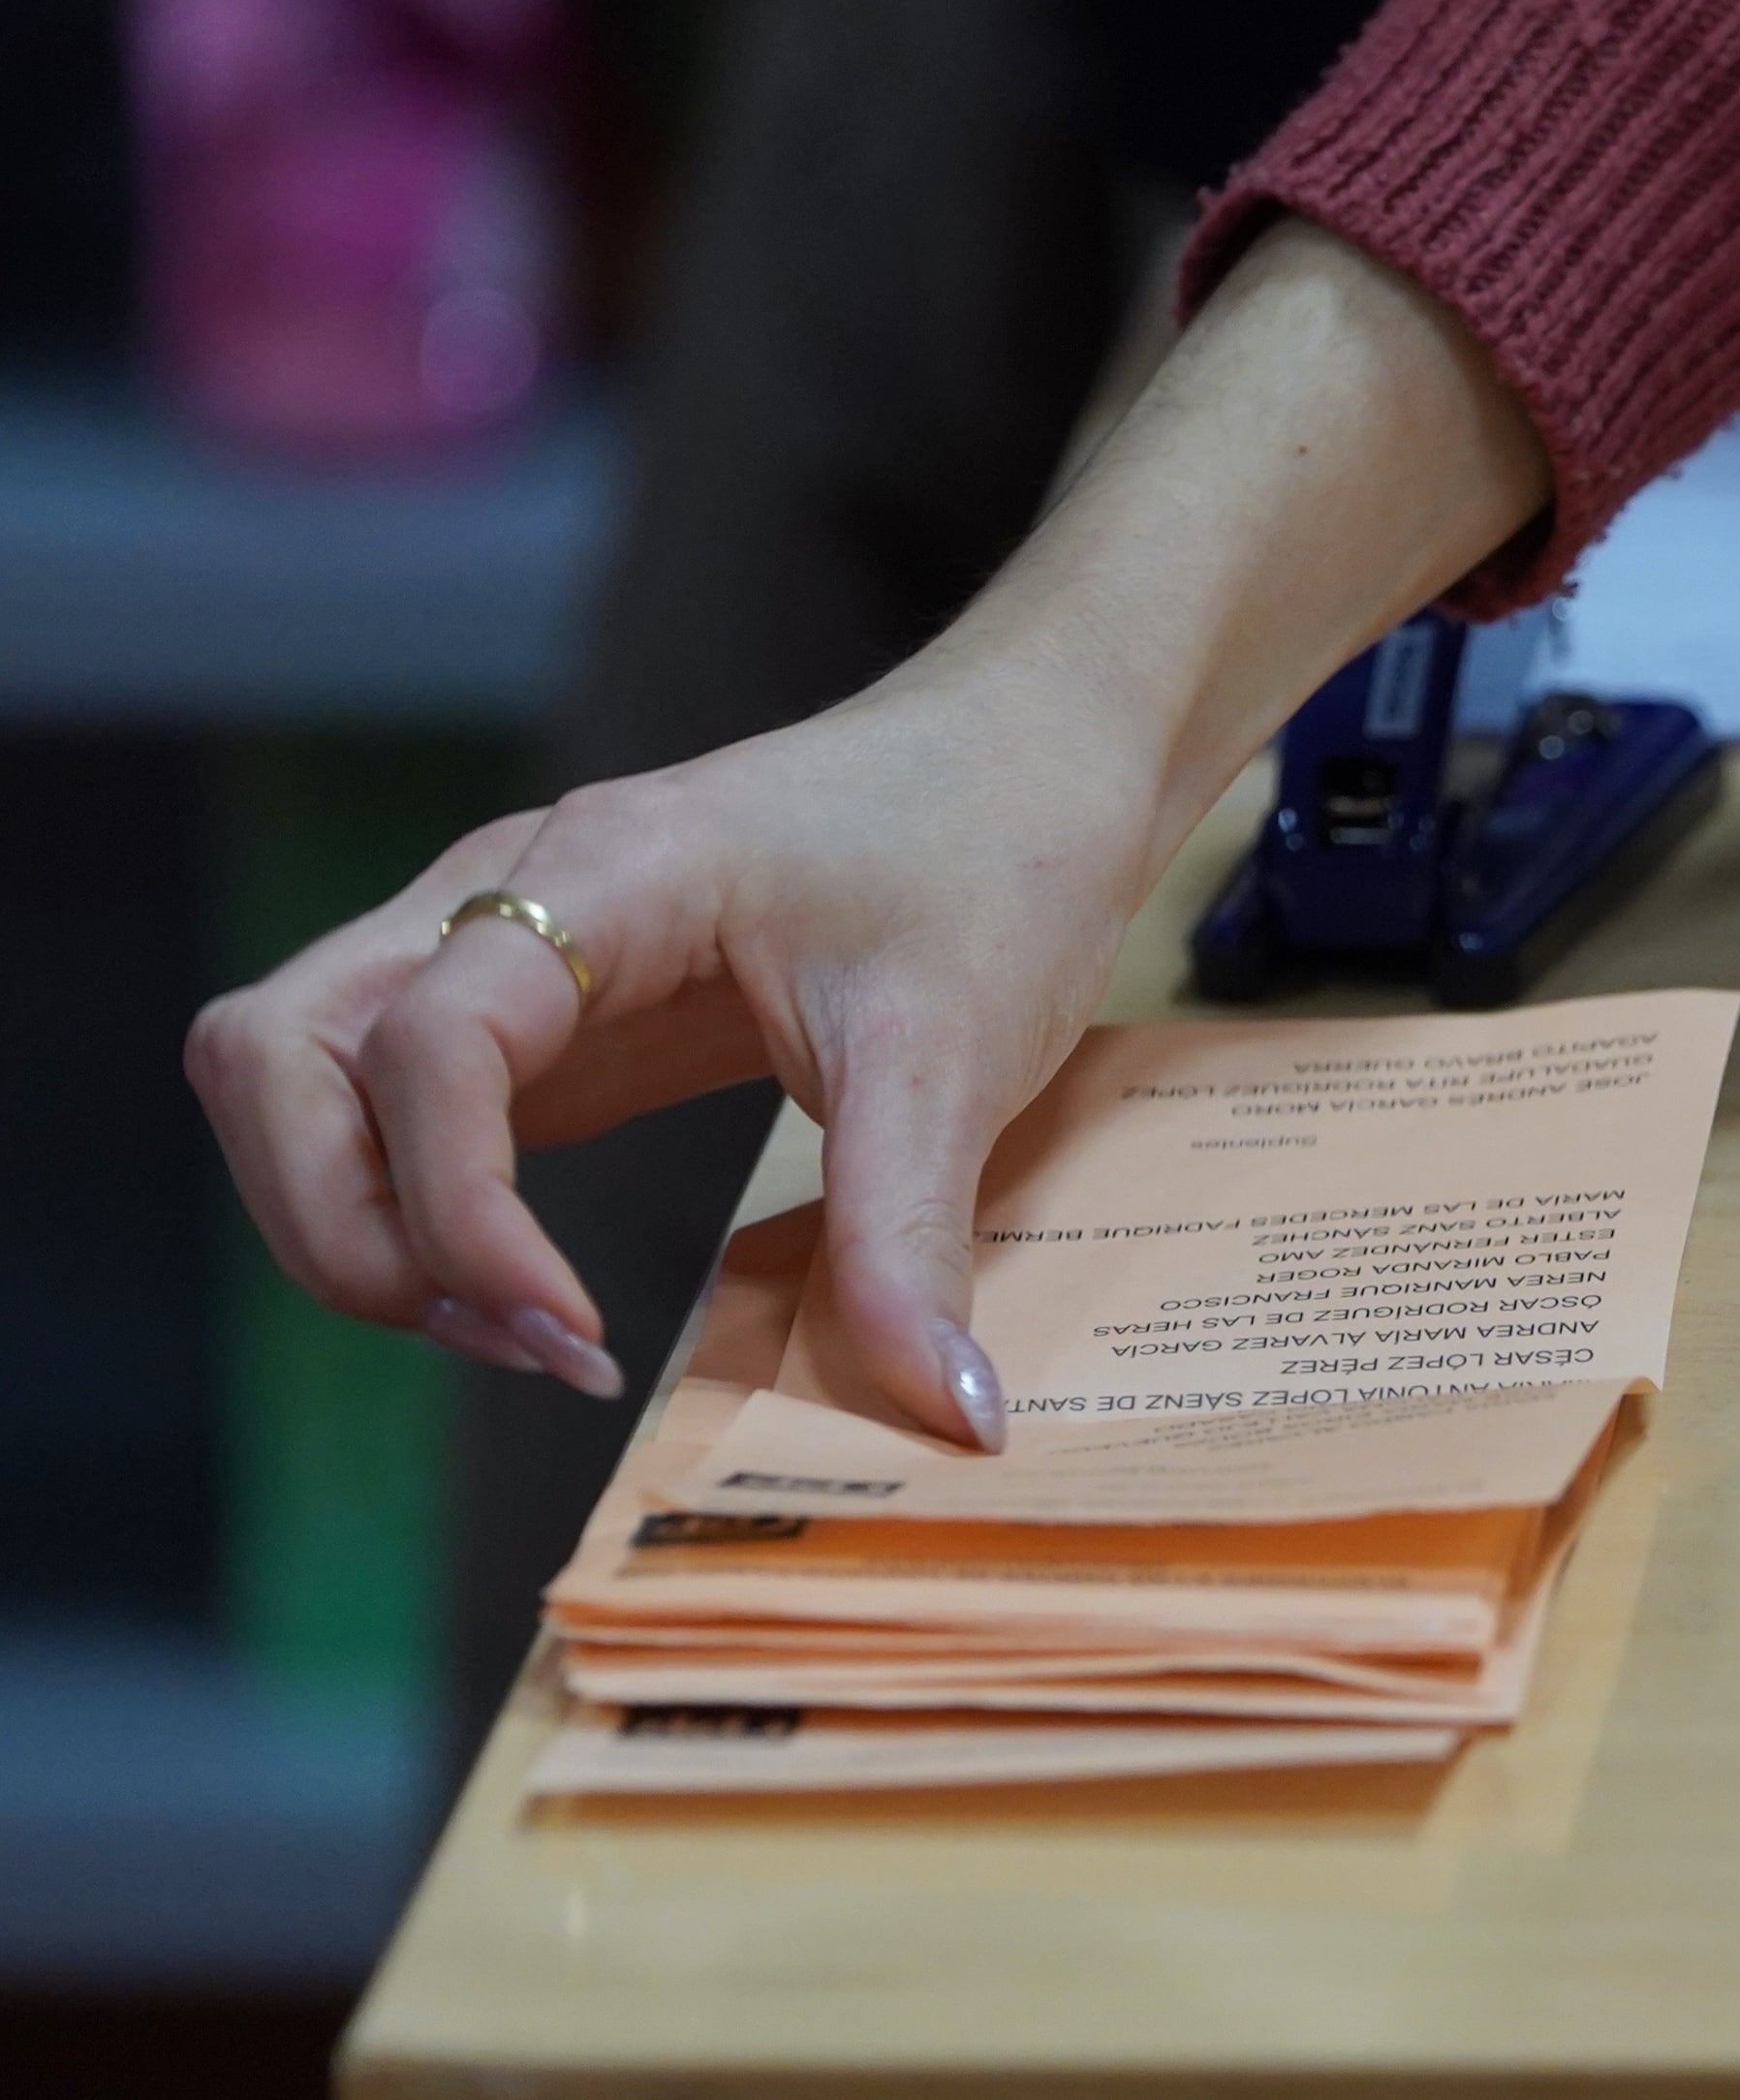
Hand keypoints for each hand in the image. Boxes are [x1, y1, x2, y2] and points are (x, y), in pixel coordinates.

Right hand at [185, 222, 1551, 1446]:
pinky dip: (406, 1211)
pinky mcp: (524, 1006)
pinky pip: (376, 1108)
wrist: (1031, 751)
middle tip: (521, 1339)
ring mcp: (495, 944)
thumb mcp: (965, 1048)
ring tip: (522, 1330)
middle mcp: (506, 891)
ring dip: (350, 1225)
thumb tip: (947, 1421)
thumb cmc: (995, 857)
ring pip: (290, 1076)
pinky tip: (532, 1296)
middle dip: (344, 1229)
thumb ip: (918, 1237)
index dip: (457, 1211)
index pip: (423, 1042)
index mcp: (609, 870)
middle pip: (274, 1053)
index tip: (575, 1336)